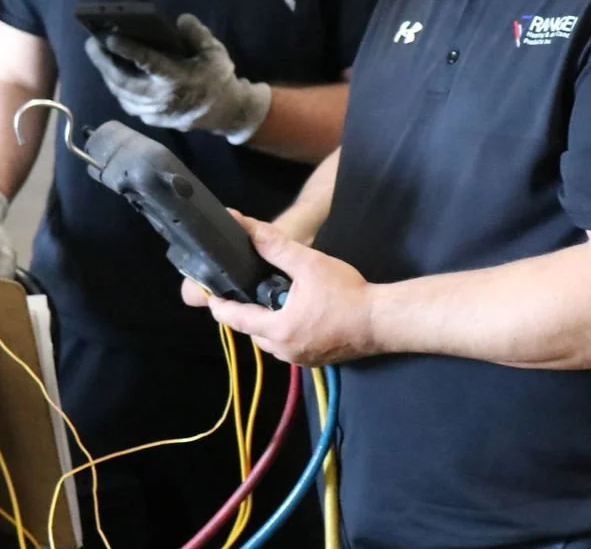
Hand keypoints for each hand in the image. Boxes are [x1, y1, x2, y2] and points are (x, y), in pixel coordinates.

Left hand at [84, 14, 271, 141]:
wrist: (226, 113)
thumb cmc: (218, 80)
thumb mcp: (215, 53)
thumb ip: (197, 34)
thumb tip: (179, 20)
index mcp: (178, 79)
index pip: (148, 63)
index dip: (127, 50)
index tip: (109, 37)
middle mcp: (162, 98)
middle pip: (124, 81)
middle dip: (104, 62)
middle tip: (91, 44)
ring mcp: (154, 112)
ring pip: (121, 94)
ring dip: (106, 75)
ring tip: (98, 56)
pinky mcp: (151, 120)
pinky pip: (127, 104)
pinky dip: (117, 89)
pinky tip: (112, 75)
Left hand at [182, 213, 376, 365]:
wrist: (381, 320)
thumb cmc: (346, 293)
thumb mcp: (310, 264)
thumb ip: (276, 248)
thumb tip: (249, 229)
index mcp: (278, 330)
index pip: (235, 319)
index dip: (219, 305)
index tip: (209, 292)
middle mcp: (284, 351)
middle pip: (252, 330)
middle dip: (247, 311)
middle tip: (247, 288)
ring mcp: (300, 359)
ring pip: (271, 340)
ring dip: (267, 321)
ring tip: (273, 297)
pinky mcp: (315, 361)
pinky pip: (288, 345)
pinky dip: (285, 329)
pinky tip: (297, 312)